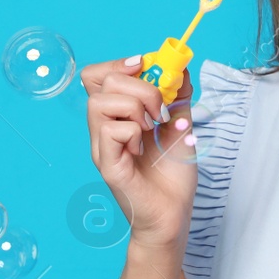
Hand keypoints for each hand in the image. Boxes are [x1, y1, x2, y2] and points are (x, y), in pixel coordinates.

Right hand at [80, 54, 197, 250]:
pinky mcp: (107, 165)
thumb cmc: (172, 175)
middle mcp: (103, 128)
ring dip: (136, 108)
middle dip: (139, 86)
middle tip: (159, 111)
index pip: (96, 75)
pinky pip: (110, 130)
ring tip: (151, 129)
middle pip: (99, 81)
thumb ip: (179, 96)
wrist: (174, 215)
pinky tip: (142, 149)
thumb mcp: (181, 124)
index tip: (145, 67)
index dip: (118, 64)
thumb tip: (180, 68)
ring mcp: (102, 146)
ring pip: (101, 102)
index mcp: (116, 115)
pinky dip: (134, 132)